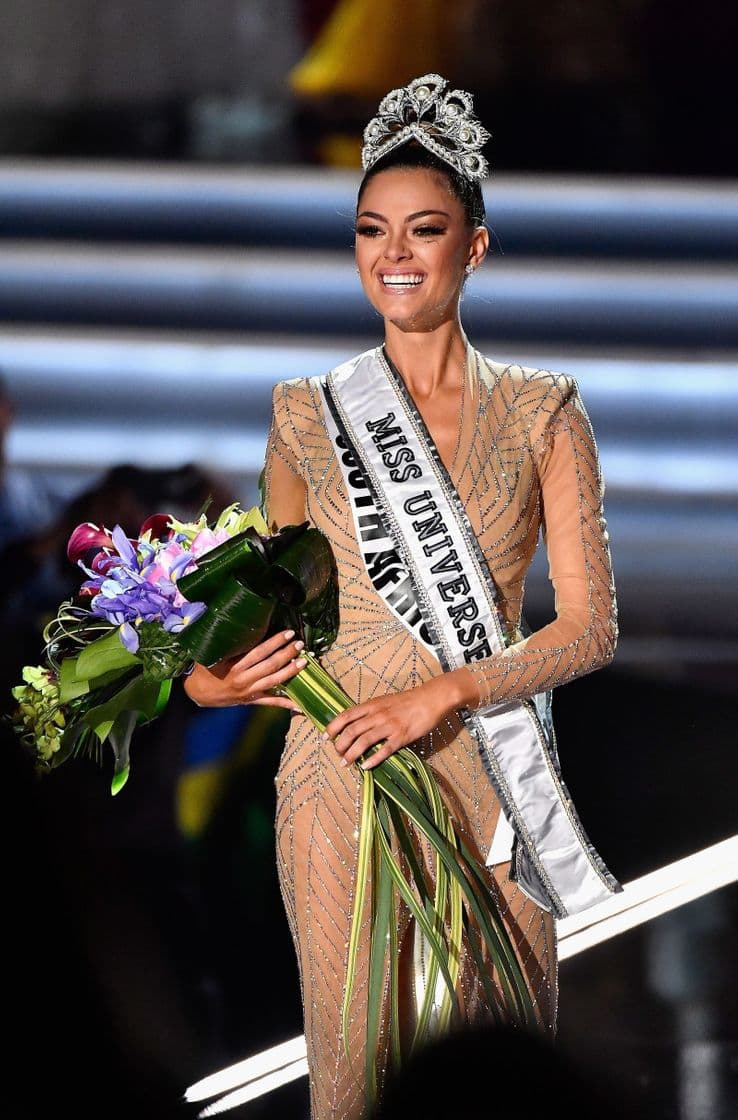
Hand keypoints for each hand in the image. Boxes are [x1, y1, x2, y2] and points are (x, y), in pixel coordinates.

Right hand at [183, 629, 305, 710]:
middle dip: (286, 654)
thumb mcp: (213, 655)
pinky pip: (271, 702)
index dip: (275, 642)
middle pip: (270, 666)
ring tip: (304, 662)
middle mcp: (243, 680)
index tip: (288, 633)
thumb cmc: (206, 669)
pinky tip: (300, 704)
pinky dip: (285, 703)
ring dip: (290, 672)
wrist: (199, 693)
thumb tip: (246, 627)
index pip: (259, 652)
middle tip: (300, 644)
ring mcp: (249, 692)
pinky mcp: (251, 701)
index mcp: (234, 667)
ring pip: (273, 682)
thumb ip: (230, 645)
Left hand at [323, 674, 464, 770]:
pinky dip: (373, 759)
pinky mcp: (401, 737)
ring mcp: (389, 726)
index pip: (347, 715)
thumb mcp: (384, 701)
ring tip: (345, 763)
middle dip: (340, 744)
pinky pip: (384, 750)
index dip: (333, 726)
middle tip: (337, 753)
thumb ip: (370, 711)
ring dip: (352, 753)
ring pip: (364, 741)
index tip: (325, 736)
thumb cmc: (407, 701)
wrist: (430, 699)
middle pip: (352, 730)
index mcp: (372, 705)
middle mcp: (378, 715)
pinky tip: (365, 766)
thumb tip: (355, 723)